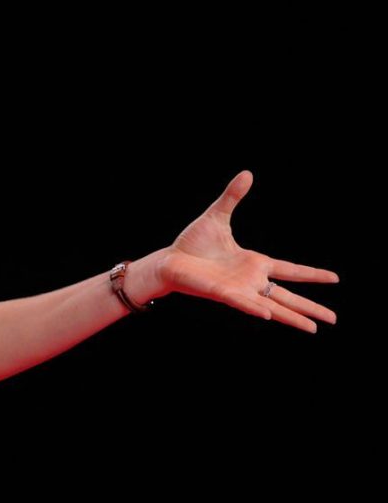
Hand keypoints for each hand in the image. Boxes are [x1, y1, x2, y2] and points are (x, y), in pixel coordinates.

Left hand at [156, 170, 339, 331]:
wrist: (168, 260)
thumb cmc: (192, 243)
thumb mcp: (217, 216)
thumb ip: (232, 197)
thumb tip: (247, 173)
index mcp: (254, 263)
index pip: (290, 270)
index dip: (312, 274)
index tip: (335, 278)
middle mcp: (250, 280)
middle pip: (287, 296)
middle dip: (310, 308)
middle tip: (333, 319)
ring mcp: (238, 289)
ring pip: (271, 306)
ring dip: (292, 317)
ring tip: (313, 329)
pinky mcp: (221, 293)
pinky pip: (242, 302)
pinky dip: (256, 308)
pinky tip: (270, 315)